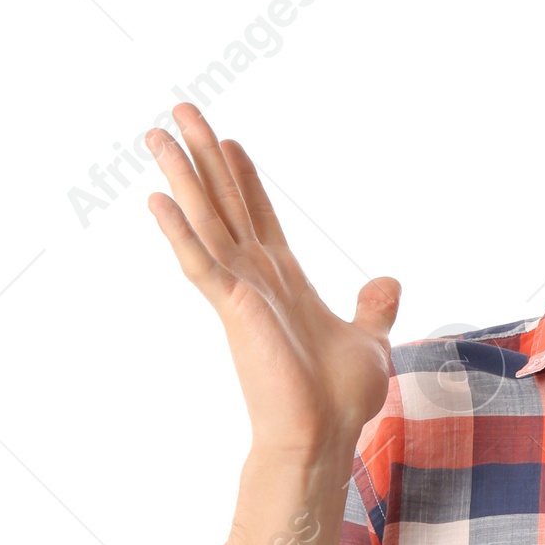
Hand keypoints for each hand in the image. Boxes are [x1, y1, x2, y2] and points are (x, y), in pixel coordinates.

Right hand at [146, 101, 400, 456]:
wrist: (323, 435)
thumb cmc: (339, 398)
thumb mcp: (369, 339)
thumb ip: (373, 308)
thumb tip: (388, 282)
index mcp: (283, 280)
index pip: (258, 215)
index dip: (243, 177)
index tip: (228, 140)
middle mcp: (255, 279)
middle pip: (224, 203)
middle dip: (203, 156)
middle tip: (182, 109)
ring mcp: (239, 292)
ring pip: (204, 220)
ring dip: (181, 176)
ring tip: (156, 131)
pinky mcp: (233, 310)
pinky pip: (200, 263)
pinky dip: (180, 232)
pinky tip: (159, 199)